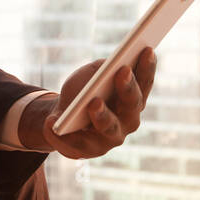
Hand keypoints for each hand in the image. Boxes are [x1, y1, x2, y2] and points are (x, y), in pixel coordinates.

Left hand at [25, 47, 156, 158]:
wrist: (62, 119)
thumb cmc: (82, 92)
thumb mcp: (91, 74)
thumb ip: (102, 69)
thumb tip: (108, 66)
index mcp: (134, 99)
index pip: (145, 82)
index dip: (147, 67)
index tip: (147, 49)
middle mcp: (129, 120)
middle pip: (132, 104)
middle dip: (128, 87)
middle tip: (123, 70)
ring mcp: (111, 137)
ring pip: (109, 127)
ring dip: (103, 114)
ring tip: (93, 102)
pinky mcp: (89, 151)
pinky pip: (77, 143)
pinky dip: (63, 134)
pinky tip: (52, 123)